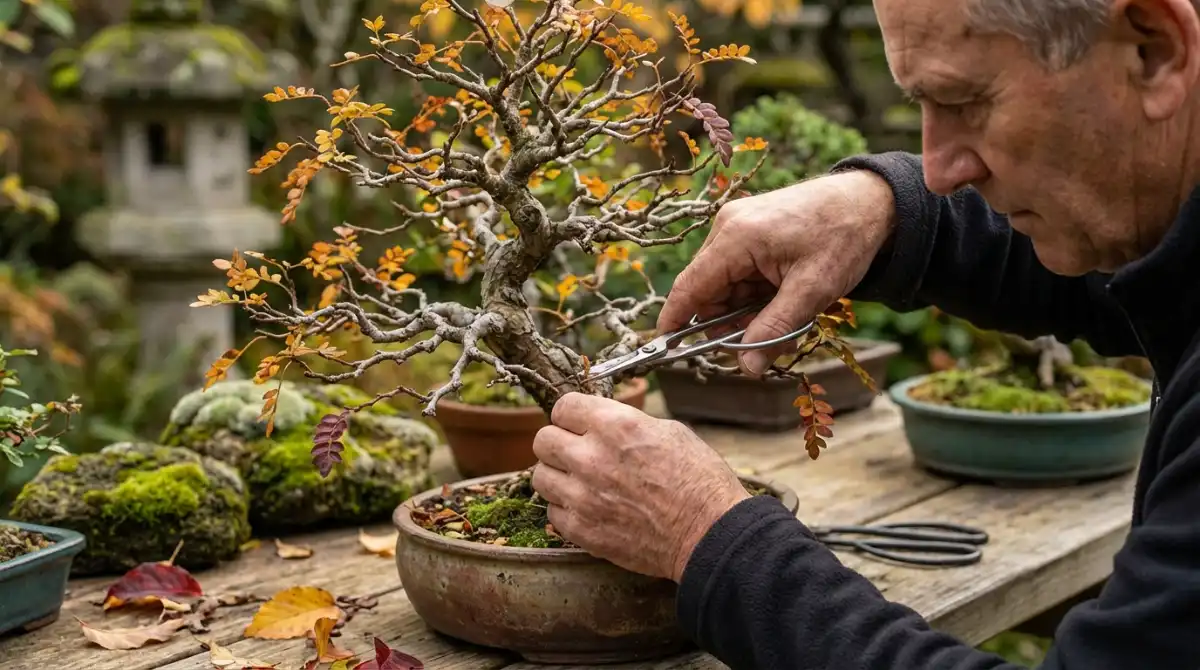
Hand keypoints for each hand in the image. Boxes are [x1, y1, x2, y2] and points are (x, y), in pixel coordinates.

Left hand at [531, 392, 749, 581]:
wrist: (709, 534)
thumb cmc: (699, 482)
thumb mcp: (669, 432)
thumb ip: (627, 424)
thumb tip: (603, 423)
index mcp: (615, 426)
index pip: (563, 406)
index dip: (571, 414)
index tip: (578, 423)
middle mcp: (591, 457)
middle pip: (543, 440)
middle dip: (558, 442)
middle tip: (575, 452)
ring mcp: (582, 496)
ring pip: (540, 476)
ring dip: (558, 476)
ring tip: (580, 482)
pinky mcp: (582, 530)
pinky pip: (553, 512)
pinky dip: (566, 509)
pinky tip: (589, 508)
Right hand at [657, 169, 895, 375]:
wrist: (871, 201)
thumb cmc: (843, 237)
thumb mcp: (812, 291)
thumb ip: (774, 330)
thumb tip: (746, 367)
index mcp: (736, 238)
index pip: (690, 287)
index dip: (675, 321)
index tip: (665, 349)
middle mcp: (728, 229)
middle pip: (709, 292)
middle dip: (732, 324)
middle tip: (768, 344)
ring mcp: (738, 228)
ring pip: (727, 288)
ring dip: (749, 313)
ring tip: (788, 321)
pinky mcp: (751, 232)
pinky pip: (740, 275)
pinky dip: (757, 296)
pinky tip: (785, 302)